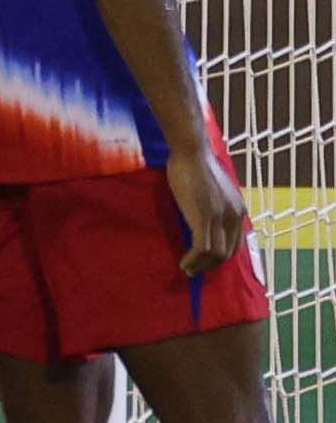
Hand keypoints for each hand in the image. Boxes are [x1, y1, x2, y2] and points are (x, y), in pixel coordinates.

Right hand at [171, 141, 252, 276]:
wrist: (192, 152)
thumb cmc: (197, 164)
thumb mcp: (214, 188)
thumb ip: (216, 203)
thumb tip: (206, 213)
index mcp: (239, 209)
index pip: (235, 243)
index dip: (221, 256)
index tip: (205, 262)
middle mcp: (234, 216)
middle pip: (228, 252)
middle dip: (211, 265)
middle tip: (195, 270)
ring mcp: (220, 218)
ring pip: (216, 254)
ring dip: (201, 266)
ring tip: (188, 269)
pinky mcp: (204, 217)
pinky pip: (201, 248)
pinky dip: (193, 259)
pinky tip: (183, 262)